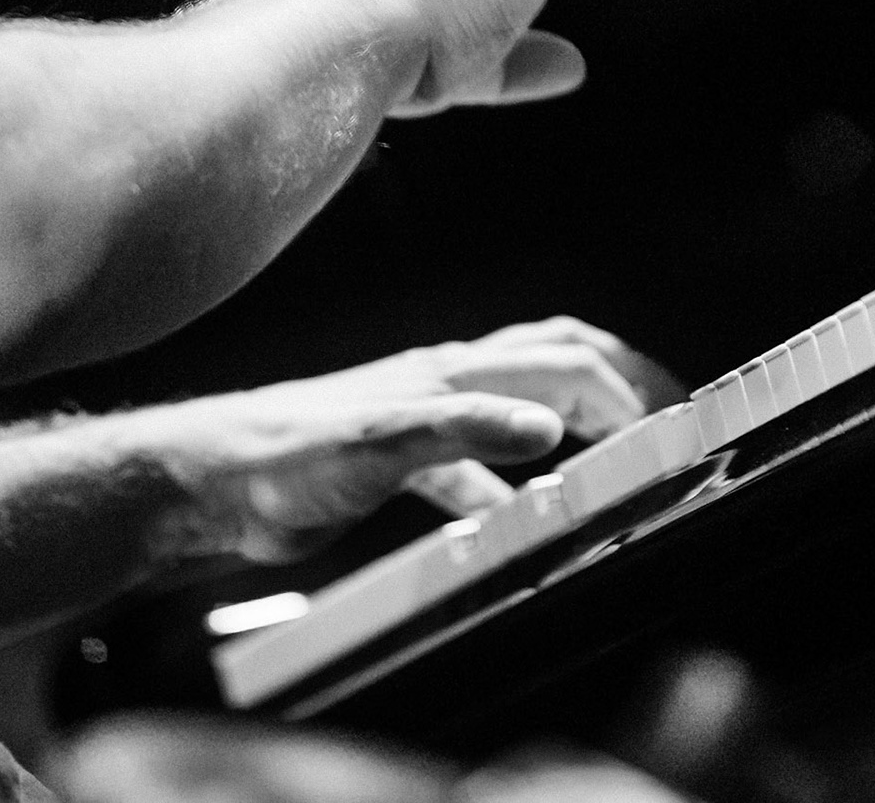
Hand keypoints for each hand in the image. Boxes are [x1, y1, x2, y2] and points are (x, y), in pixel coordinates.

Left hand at [133, 316, 678, 562]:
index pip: (564, 363)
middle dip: (617, 377)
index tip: (667, 430)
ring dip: (574, 422)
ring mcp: (422, 419)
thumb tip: (550, 425)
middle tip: (667, 410)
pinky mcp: (398, 461)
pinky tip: (521, 517)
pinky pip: (476, 465)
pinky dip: (514, 484)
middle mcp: (442, 384)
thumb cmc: (277, 458)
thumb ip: (465, 430)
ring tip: (614, 451)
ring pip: (519, 404)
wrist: (207, 488)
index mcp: (449, 372)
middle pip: (552, 358)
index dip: (624, 392)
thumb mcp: (381, 444)